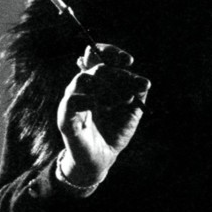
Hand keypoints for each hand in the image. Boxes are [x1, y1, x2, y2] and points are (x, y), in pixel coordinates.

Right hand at [56, 44, 150, 187]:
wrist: (101, 159)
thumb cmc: (114, 131)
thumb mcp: (131, 111)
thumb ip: (137, 95)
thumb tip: (144, 82)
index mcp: (98, 81)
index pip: (99, 55)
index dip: (112, 53)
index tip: (129, 61)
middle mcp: (83, 87)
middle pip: (93, 65)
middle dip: (114, 72)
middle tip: (129, 83)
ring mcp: (72, 101)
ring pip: (82, 79)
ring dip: (105, 86)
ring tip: (121, 100)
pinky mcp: (66, 118)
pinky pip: (71, 102)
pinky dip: (87, 100)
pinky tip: (98, 105)